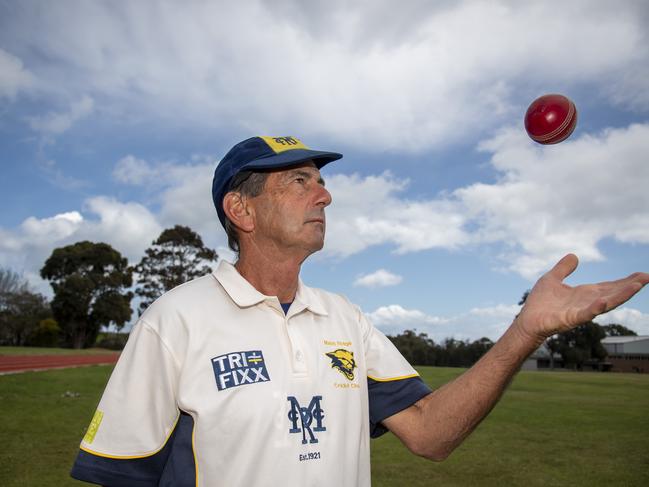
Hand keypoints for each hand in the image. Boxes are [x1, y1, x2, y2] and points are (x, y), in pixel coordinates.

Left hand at [516, 254, 648, 341]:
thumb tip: (574, 256)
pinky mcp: (571, 319)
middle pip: (613, 293)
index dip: (625, 281)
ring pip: (605, 303)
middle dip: (630, 286)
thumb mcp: (552, 279)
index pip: (609, 286)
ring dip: (621, 295)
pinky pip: (586, 313)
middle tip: (647, 277)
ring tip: (636, 286)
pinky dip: (596, 308)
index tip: (642, 275)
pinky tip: (604, 301)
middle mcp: (587, 303)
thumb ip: (564, 269)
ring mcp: (581, 311)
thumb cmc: (539, 303)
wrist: (527, 321)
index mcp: (584, 294)